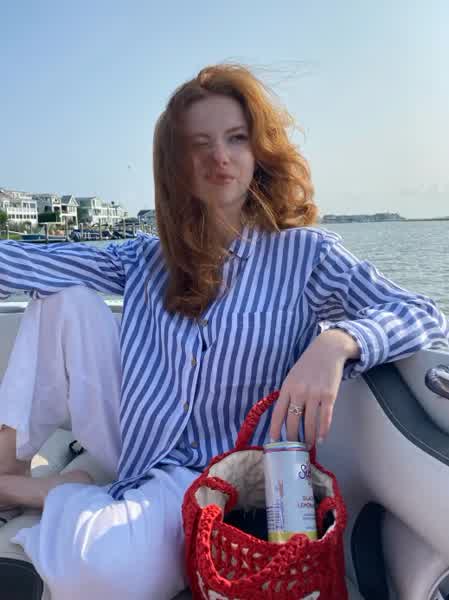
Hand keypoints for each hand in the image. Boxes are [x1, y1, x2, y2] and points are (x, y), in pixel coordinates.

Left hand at [270, 329, 359, 445]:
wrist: (328, 350)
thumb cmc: (308, 364)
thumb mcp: (293, 376)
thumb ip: (289, 393)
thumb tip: (285, 414)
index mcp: (287, 387)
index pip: (278, 412)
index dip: (275, 428)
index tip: (274, 440)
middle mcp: (299, 392)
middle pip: (293, 421)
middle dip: (292, 438)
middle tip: (293, 448)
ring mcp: (315, 395)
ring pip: (309, 423)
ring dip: (308, 438)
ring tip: (307, 446)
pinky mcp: (329, 396)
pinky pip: (325, 418)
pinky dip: (323, 431)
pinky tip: (321, 439)